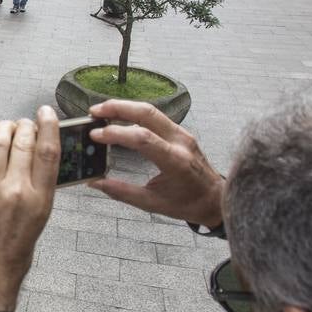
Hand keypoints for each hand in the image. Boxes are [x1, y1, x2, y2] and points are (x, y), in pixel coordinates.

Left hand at [0, 107, 59, 310]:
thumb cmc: (16, 250)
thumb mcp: (40, 218)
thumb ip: (40, 185)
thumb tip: (39, 154)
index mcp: (39, 199)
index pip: (48, 150)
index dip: (48, 125)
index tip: (46, 112)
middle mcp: (15, 190)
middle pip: (23, 140)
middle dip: (25, 125)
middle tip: (26, 123)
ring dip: (5, 128)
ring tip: (9, 128)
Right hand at [86, 100, 224, 227]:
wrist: (216, 199)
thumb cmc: (188, 204)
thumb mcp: (153, 203)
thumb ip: (122, 192)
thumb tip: (94, 182)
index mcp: (175, 161)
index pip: (143, 138)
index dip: (116, 133)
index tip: (95, 135)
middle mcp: (181, 141)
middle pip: (147, 113)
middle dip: (118, 108)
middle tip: (94, 111)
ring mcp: (182, 134)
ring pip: (151, 110)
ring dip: (125, 107)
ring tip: (102, 111)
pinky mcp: (181, 132)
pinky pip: (156, 117)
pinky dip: (135, 113)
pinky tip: (120, 117)